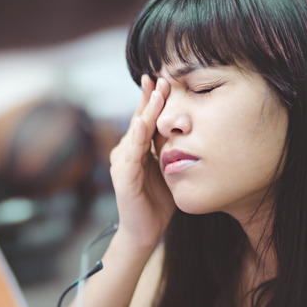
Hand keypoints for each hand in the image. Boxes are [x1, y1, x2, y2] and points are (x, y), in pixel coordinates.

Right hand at [110, 75, 175, 248]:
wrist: (144, 232)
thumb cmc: (157, 201)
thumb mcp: (168, 168)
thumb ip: (170, 148)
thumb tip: (185, 125)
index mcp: (137, 148)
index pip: (146, 117)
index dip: (154, 97)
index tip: (164, 75)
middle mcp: (125, 151)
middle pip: (139, 118)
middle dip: (150, 96)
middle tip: (160, 74)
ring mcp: (121, 163)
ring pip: (135, 132)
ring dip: (145, 111)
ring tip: (156, 92)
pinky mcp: (123, 178)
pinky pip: (132, 154)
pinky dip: (137, 137)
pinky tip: (142, 123)